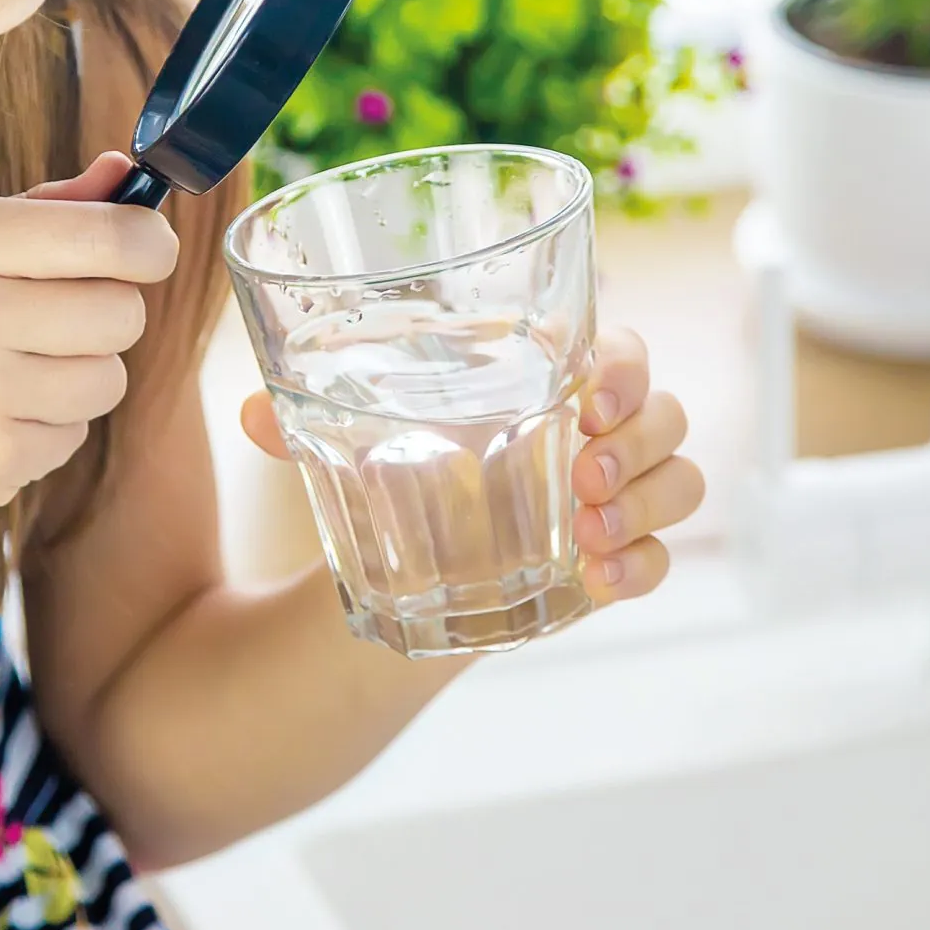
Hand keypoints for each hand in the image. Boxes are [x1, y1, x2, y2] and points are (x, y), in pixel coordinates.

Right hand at [0, 152, 177, 535]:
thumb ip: (47, 208)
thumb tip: (129, 176)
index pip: (113, 237)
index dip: (150, 245)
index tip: (145, 253)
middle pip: (124, 313)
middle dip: (103, 317)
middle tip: (50, 322)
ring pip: (108, 379)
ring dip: (78, 377)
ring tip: (11, 374)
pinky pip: (73, 437)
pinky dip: (45, 429)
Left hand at [238, 323, 701, 607]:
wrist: (405, 552)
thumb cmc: (396, 459)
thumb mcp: (349, 436)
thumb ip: (303, 421)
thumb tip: (250, 415)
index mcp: (551, 372)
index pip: (623, 347)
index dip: (626, 366)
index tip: (588, 396)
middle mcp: (598, 428)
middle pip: (665, 414)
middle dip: (638, 440)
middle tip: (583, 470)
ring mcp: (616, 495)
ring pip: (679, 480)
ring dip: (645, 503)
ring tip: (584, 532)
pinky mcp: (615, 557)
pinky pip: (664, 557)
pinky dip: (643, 565)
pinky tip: (600, 581)